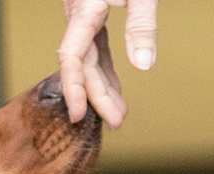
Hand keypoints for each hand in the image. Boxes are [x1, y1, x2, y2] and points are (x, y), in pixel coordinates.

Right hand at [58, 0, 159, 126]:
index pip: (72, 57)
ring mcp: (83, 15)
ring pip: (89, 59)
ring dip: (102, 87)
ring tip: (118, 113)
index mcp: (83, 10)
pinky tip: (114, 89)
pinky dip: (105, 69)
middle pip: (83, 64)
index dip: (73, 89)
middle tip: (116, 122)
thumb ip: (141, 25)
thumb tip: (142, 64)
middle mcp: (78, 15)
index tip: (78, 115)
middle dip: (98, 96)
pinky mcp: (92, 13)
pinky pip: (96, 48)